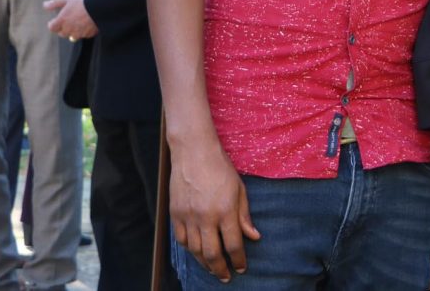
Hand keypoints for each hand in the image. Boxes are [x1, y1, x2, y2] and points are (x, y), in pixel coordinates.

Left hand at [44, 0, 98, 41]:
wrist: (100, 6)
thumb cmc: (82, 1)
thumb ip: (54, 3)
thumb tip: (45, 5)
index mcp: (61, 21)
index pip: (52, 28)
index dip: (52, 24)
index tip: (54, 21)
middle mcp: (69, 29)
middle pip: (62, 33)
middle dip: (62, 28)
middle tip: (67, 21)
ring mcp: (79, 33)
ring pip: (72, 36)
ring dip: (73, 31)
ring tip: (77, 23)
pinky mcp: (89, 34)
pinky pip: (83, 35)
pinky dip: (83, 31)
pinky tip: (86, 24)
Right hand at [170, 143, 260, 280]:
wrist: (194, 152)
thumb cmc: (220, 168)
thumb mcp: (239, 189)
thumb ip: (244, 215)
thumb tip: (254, 237)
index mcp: (225, 210)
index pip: (233, 244)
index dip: (238, 260)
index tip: (241, 268)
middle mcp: (205, 217)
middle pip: (212, 254)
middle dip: (220, 269)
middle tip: (226, 277)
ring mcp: (188, 216)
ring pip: (195, 250)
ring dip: (204, 263)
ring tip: (213, 268)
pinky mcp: (175, 214)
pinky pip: (182, 240)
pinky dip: (190, 250)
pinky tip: (197, 252)